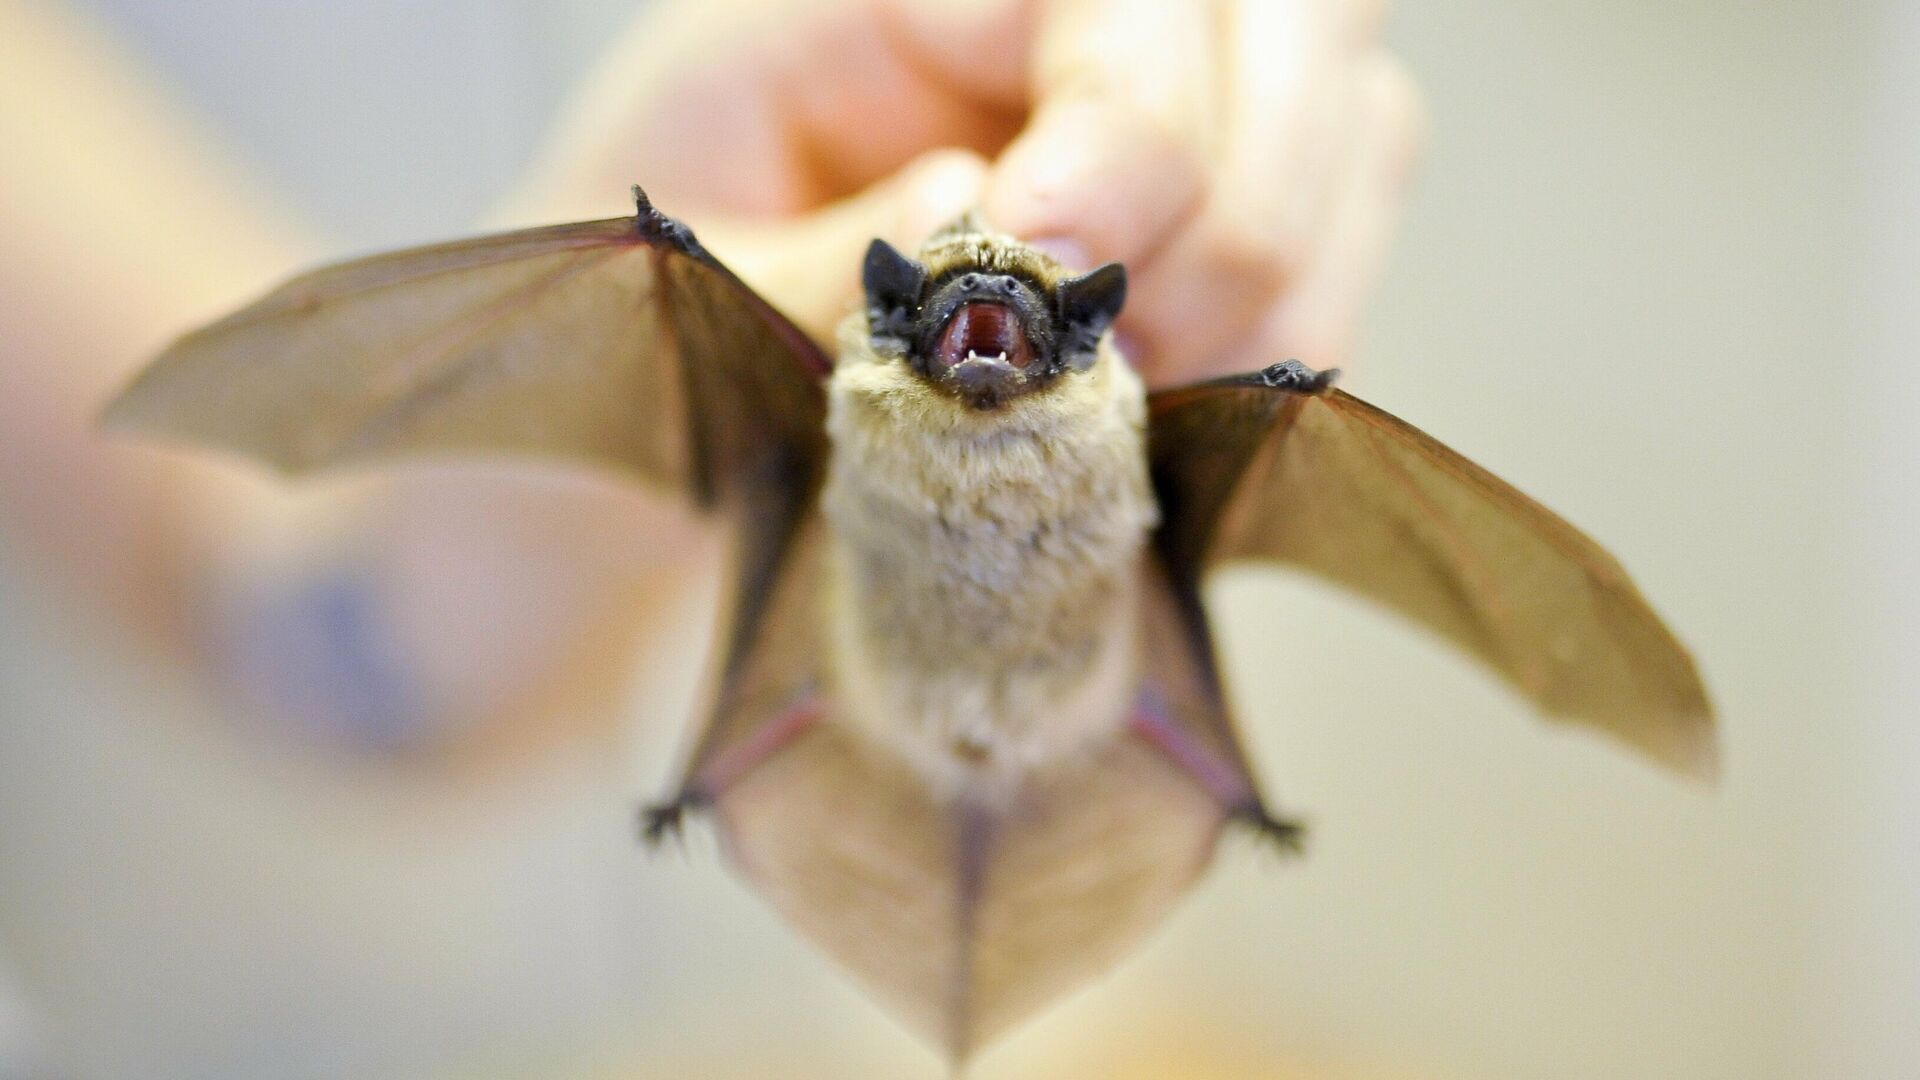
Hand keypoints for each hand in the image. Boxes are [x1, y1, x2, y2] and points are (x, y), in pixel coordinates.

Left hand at [513, 0, 1422, 384]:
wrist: (680, 400)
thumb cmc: (658, 310)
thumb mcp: (681, 288)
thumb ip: (809, 265)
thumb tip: (971, 226)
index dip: (1130, 117)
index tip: (1053, 265)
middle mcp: (1056, 10)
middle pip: (1294, 13)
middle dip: (1234, 210)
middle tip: (1114, 361)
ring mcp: (1168, 97)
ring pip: (1356, 121)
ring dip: (1272, 289)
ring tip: (1129, 400)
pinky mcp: (1221, 205)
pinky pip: (1348, 236)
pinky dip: (1290, 338)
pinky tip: (1174, 405)